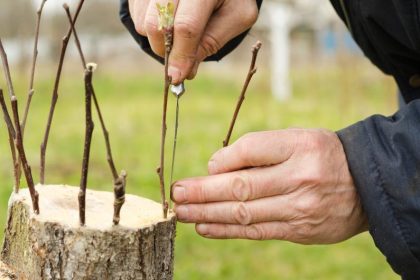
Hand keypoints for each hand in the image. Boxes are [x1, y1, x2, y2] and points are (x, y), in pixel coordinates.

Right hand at [128, 0, 258, 83]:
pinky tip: (168, 21)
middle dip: (167, 51)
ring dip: (158, 40)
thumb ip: (211, 42)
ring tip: (178, 35)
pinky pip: (136, 15)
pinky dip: (149, 27)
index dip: (181, 55)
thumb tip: (184, 71)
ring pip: (144, 23)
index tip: (176, 78)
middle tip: (179, 59)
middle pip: (158, 25)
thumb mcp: (236, 17)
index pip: (186, 26)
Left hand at [171, 129, 367, 243]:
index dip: (223, 161)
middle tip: (177, 194)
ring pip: (245, 213)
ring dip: (208, 214)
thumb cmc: (322, 155)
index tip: (205, 169)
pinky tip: (204, 228)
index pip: (251, 149)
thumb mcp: (297, 139)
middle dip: (204, 192)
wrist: (366, 184)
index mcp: (300, 146)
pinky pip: (257, 231)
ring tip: (182, 212)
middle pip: (242, 186)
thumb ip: (257, 148)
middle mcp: (301, 178)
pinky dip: (227, 230)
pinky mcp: (299, 231)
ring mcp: (301, 208)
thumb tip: (215, 166)